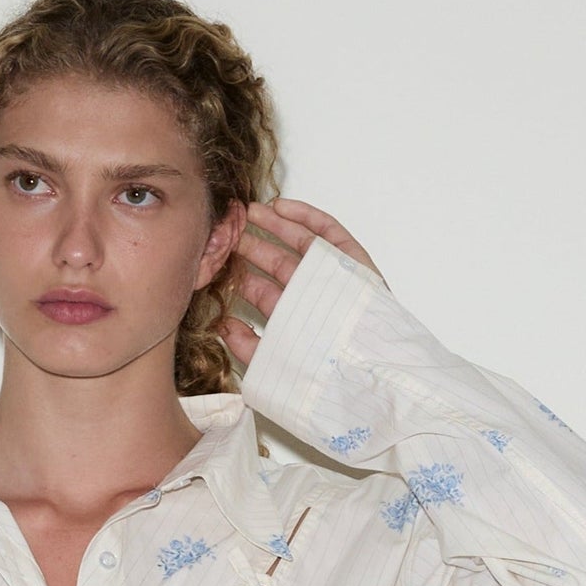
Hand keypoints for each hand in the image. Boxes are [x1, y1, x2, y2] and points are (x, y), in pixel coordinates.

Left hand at [217, 198, 382, 370]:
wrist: (367, 373)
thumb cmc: (323, 378)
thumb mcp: (273, 366)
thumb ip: (246, 346)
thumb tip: (223, 325)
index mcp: (294, 321)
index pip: (263, 293)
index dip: (241, 275)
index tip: (219, 260)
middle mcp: (313, 297)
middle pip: (277, 265)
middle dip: (252, 247)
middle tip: (230, 230)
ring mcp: (334, 277)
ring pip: (300, 244)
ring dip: (274, 225)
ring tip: (250, 211)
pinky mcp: (354, 262)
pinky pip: (328, 233)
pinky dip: (306, 217)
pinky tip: (280, 207)